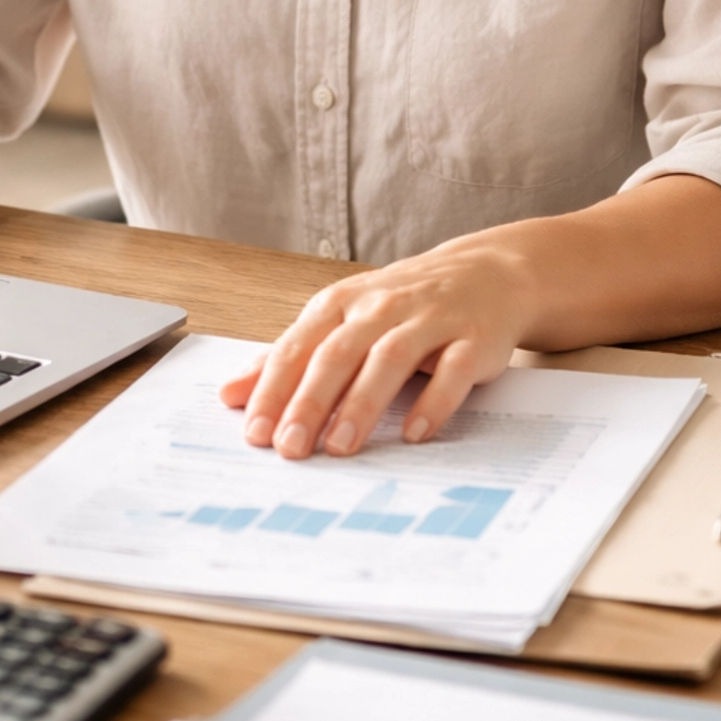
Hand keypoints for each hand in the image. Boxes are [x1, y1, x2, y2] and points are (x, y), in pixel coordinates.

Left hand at [218, 237, 534, 459]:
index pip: (299, 346)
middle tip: (289, 447)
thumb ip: (291, 356)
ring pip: (390, 359)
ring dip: (362, 404)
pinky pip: (453, 370)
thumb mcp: (342, 318)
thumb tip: (232, 394)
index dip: (274, 389)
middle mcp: (382, 306)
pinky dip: (434, 402)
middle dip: (310, 402)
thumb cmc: (403, 303)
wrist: (487, 272)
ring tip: (340, 447)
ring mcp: (430, 319)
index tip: (255, 432)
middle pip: (338, 353)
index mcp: (342, 303)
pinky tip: (415, 433)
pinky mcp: (473, 337)